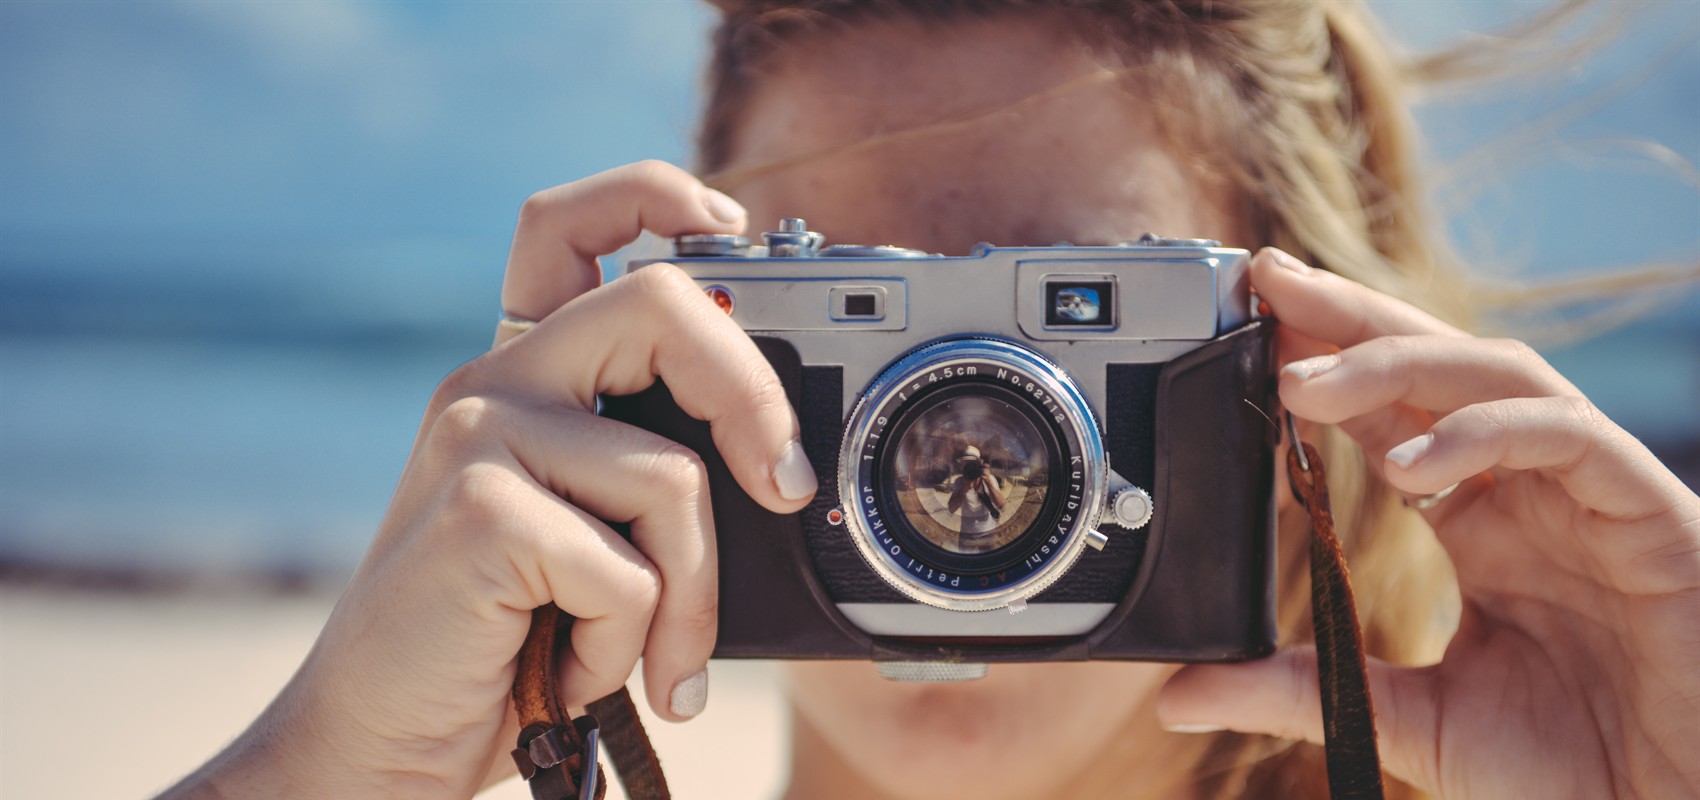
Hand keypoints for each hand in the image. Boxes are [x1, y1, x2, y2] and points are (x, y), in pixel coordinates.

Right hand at [161, 162, 816, 798]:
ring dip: (689, 599)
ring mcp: (477, 438)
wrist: (381, 742)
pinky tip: (573, 670)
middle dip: (754, 396)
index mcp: (519, 376)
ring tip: (645, 656)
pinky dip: (628, 644)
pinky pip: (629, 569)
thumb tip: (783, 466)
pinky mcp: (478, 510)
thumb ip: (646, 473)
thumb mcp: (587, 538)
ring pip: (671, 477)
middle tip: (788, 489)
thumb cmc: (504, 644)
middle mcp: (492, 384)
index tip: (728, 225)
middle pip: (660, 303)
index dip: (651, 195)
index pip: (567, 226)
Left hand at [1157, 249, 1699, 798]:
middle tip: (1263, 279)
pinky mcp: (1647, 509)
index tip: (1244, 326)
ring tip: (1304, 379)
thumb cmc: (1572, 766)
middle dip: (1349, 316)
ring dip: (1397, 362)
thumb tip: (1179, 693)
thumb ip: (1301, 691)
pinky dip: (1482, 435)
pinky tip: (1406, 465)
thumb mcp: (1408, 722)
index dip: (1323, 363)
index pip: (1390, 413)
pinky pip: (1565, 434)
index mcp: (1478, 521)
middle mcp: (1527, 489)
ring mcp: (1588, 490)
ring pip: (1496, 374)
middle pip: (1434, 366)